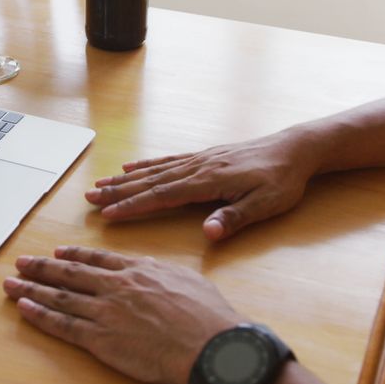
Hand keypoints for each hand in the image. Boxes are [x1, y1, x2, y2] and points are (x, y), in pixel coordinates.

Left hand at [4, 246, 248, 383]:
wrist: (209, 342)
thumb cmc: (205, 315)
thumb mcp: (183, 278)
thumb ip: (159, 272)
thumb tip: (149, 269)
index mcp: (136, 270)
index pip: (97, 258)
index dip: (74, 254)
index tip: (58, 251)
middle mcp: (116, 286)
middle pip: (71, 272)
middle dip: (43, 266)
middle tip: (22, 261)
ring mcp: (105, 311)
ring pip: (60, 296)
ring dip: (32, 287)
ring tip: (11, 281)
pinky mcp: (100, 339)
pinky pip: (62, 324)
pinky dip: (40, 315)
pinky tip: (23, 307)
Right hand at [85, 128, 320, 239]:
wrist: (296, 149)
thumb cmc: (283, 181)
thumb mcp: (266, 205)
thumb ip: (235, 218)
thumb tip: (208, 233)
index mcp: (209, 182)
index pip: (163, 196)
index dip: (134, 206)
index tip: (108, 214)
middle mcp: (198, 167)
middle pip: (150, 181)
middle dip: (118, 191)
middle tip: (88, 199)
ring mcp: (200, 159)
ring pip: (154, 170)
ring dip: (125, 178)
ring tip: (100, 183)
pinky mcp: (205, 156)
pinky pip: (168, 160)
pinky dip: (146, 164)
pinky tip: (132, 166)